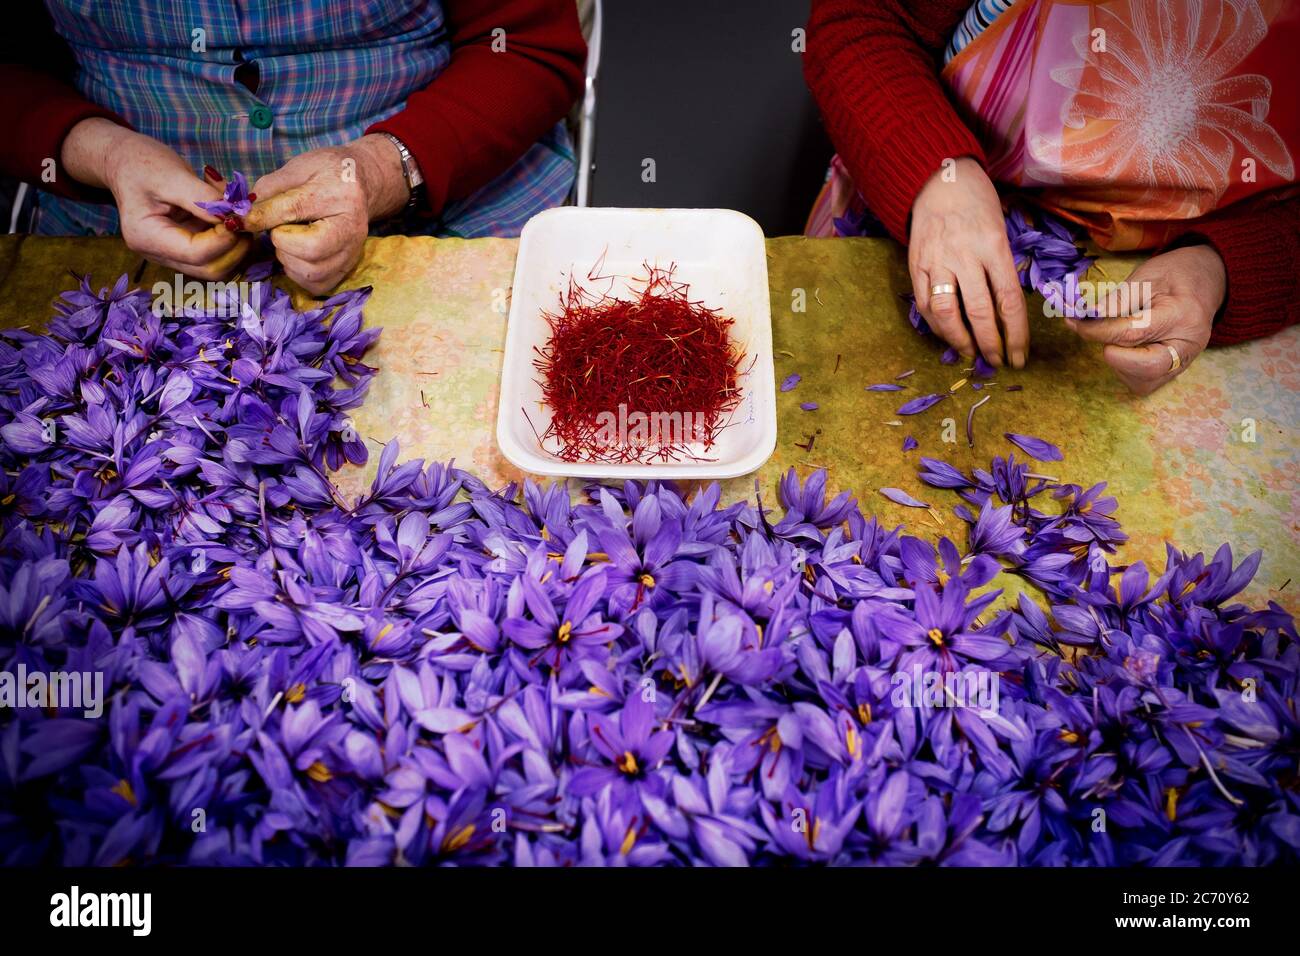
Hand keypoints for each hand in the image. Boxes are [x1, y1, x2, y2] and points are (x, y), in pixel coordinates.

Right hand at [61, 119, 248, 278]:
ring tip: (235, 208)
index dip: (225, 239)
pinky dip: (229, 234)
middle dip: (236, 246)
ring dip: (236, 241)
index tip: (239, 216)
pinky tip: (226, 208)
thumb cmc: (141, 163)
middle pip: (210, 269)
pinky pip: (215, 250)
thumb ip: (203, 199)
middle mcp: (159, 253)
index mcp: (147, 238)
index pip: (197, 255)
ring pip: (218, 264)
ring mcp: (172, 253)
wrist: (123, 161)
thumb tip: (234, 217)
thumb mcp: (171, 175)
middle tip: (246, 217)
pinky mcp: (185, 245)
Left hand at [243, 136, 408, 295]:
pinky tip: (298, 255)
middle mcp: (351, 228)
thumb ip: (269, 190)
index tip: (238, 220)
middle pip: (309, 250)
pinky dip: (299, 273)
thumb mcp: (297, 168)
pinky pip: (317, 285)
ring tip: (290, 240)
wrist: (362, 184)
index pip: (293, 210)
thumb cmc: (325, 173)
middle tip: (280, 228)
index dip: (261, 217)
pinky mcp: (348, 268)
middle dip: (282, 241)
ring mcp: (352, 252)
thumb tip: (242, 217)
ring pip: (311, 273)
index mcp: (338, 195)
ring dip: (288, 259)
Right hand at [909, 157, 1027, 367]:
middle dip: (989, 344)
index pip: (1008, 301)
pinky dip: (936, 325)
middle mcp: (965, 255)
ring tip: (969, 353)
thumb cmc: (978, 205)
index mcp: (994, 246)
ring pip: (946, 312)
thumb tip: (1003, 316)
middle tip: (996, 362)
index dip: (1015, 335)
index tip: (1019, 357)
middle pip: (979, 312)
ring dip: (959, 340)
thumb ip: (1001, 270)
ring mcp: (937, 261)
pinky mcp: (916, 265)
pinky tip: (947, 334)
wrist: (939, 180)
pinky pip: (925, 303)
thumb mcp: (1000, 231)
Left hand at [1065, 245, 1223, 394]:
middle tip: (1102, 335)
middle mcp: (1188, 345)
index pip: (1132, 334)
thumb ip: (1118, 299)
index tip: (1075, 322)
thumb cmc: (1176, 275)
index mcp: (1180, 316)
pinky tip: (1127, 349)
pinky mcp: (1178, 370)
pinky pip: (1147, 383)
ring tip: (1119, 338)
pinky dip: (1128, 370)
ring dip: (1120, 364)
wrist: (1209, 280)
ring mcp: (1185, 361)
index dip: (1097, 331)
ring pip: (1143, 382)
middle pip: (1144, 368)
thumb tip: (1087, 317)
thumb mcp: (1147, 276)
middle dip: (1114, 356)